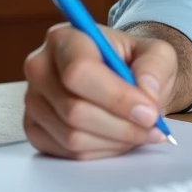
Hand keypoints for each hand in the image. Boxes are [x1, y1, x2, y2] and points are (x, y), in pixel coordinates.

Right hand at [23, 23, 178, 159]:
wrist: (123, 80)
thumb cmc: (134, 63)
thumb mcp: (158, 53)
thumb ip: (156, 66)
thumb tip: (145, 90)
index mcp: (65, 39)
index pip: (79, 72)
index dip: (116, 97)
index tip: (148, 112)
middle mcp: (41, 68)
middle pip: (74, 110)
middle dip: (121, 125)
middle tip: (151, 126)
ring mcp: (34, 101)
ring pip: (72, 136)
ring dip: (114, 140)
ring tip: (138, 131)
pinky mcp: (35, 129)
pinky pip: (67, 152)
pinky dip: (101, 151)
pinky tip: (118, 137)